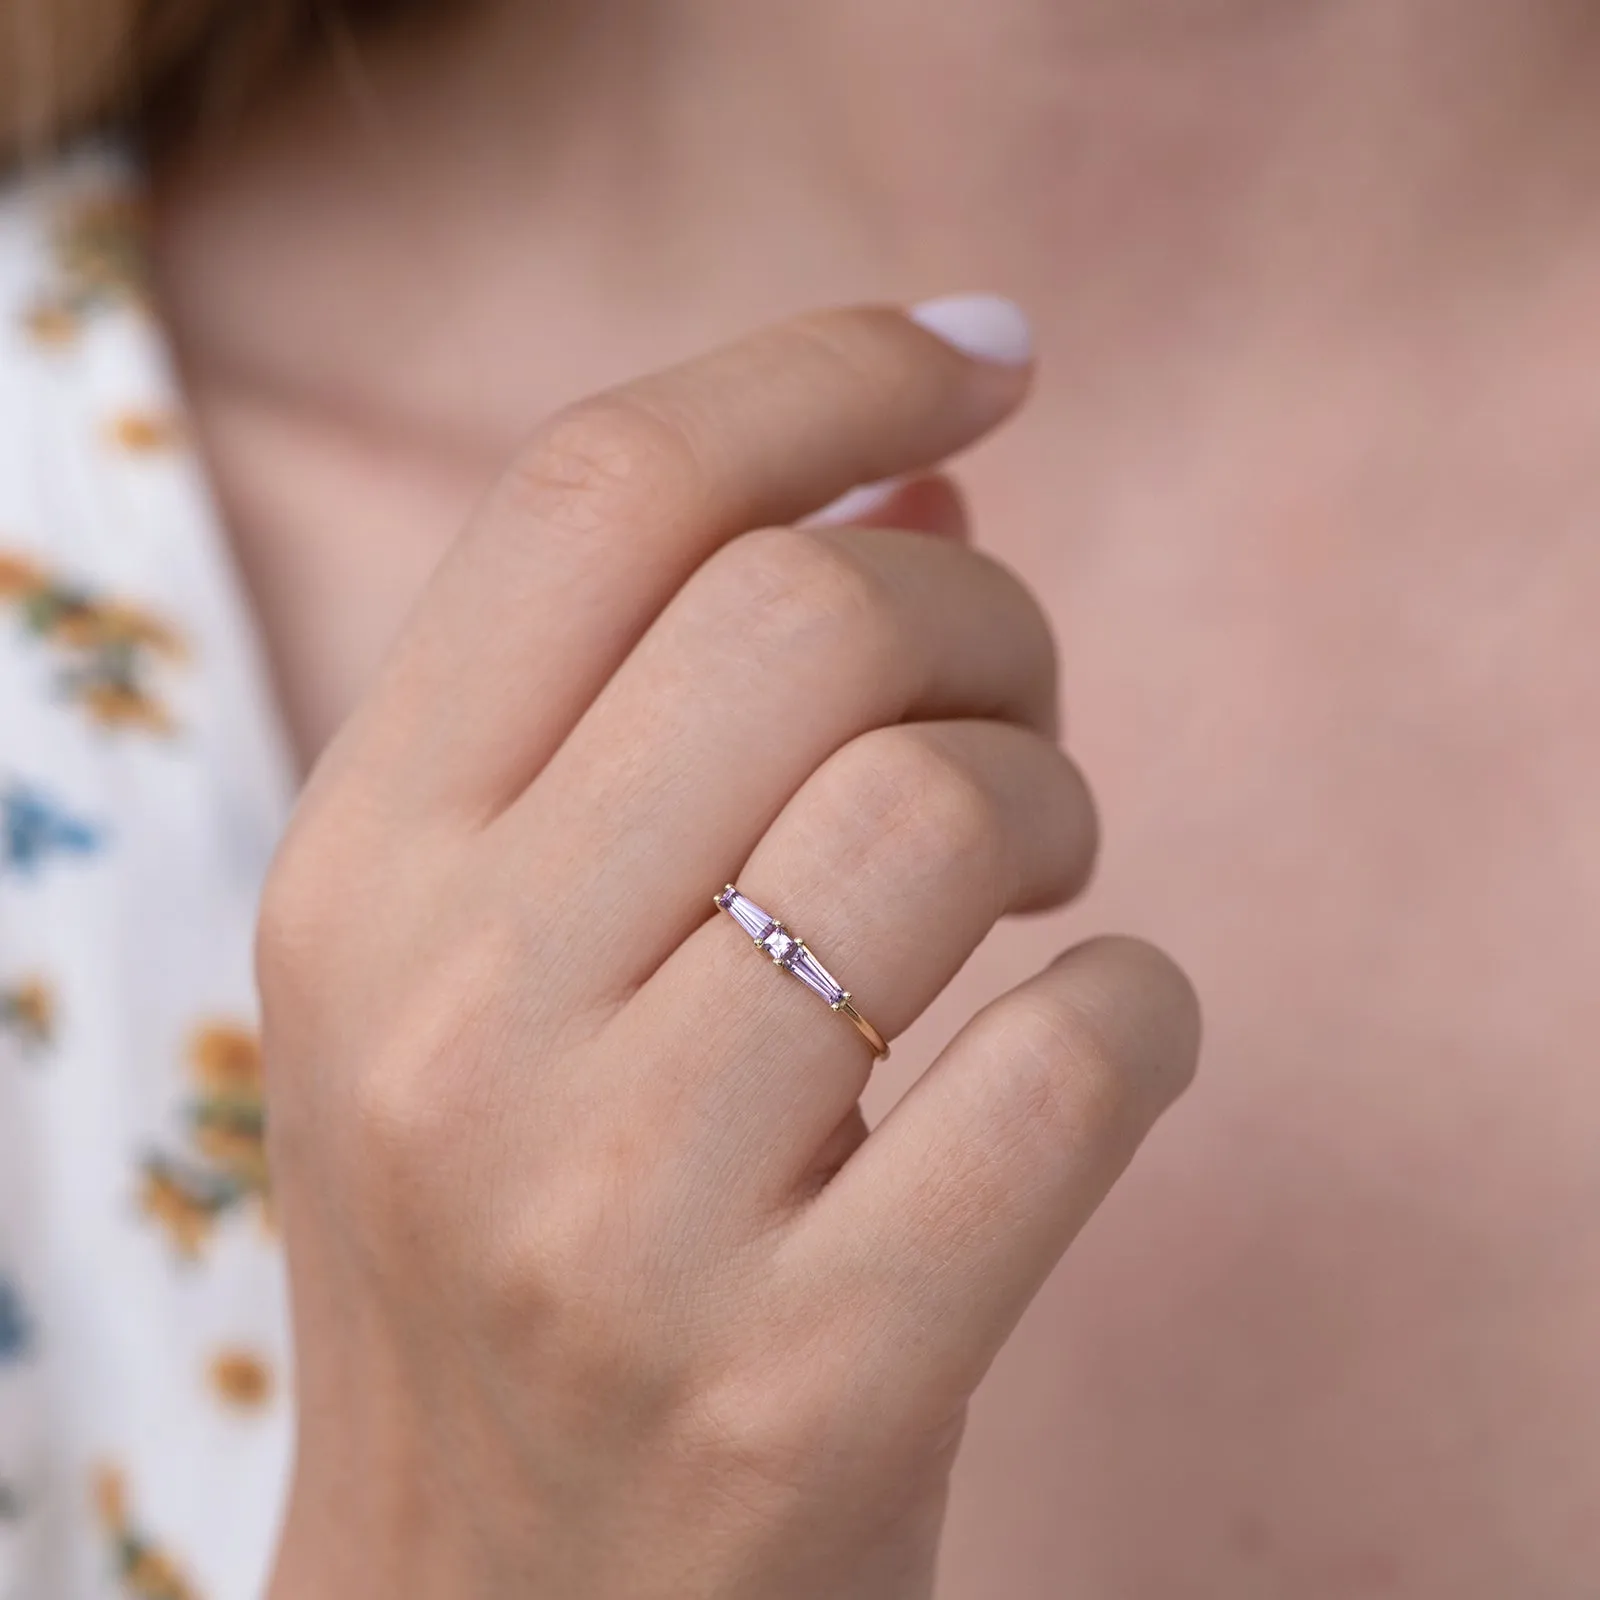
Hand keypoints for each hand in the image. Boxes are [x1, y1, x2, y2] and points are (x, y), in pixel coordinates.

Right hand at [260, 300, 1198, 1598]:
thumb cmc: (528, 1239)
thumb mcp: (513, 955)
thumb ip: (686, 687)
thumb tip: (932, 464)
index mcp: (357, 872)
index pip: (600, 489)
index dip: (818, 368)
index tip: (984, 353)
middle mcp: (453, 1016)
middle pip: (809, 611)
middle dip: (985, 614)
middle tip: (1010, 703)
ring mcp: (617, 1213)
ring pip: (952, 810)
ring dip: (1057, 805)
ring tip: (1027, 889)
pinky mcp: (811, 1381)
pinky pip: (1086, 1054)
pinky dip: (1137, 1014)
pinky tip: (1074, 1054)